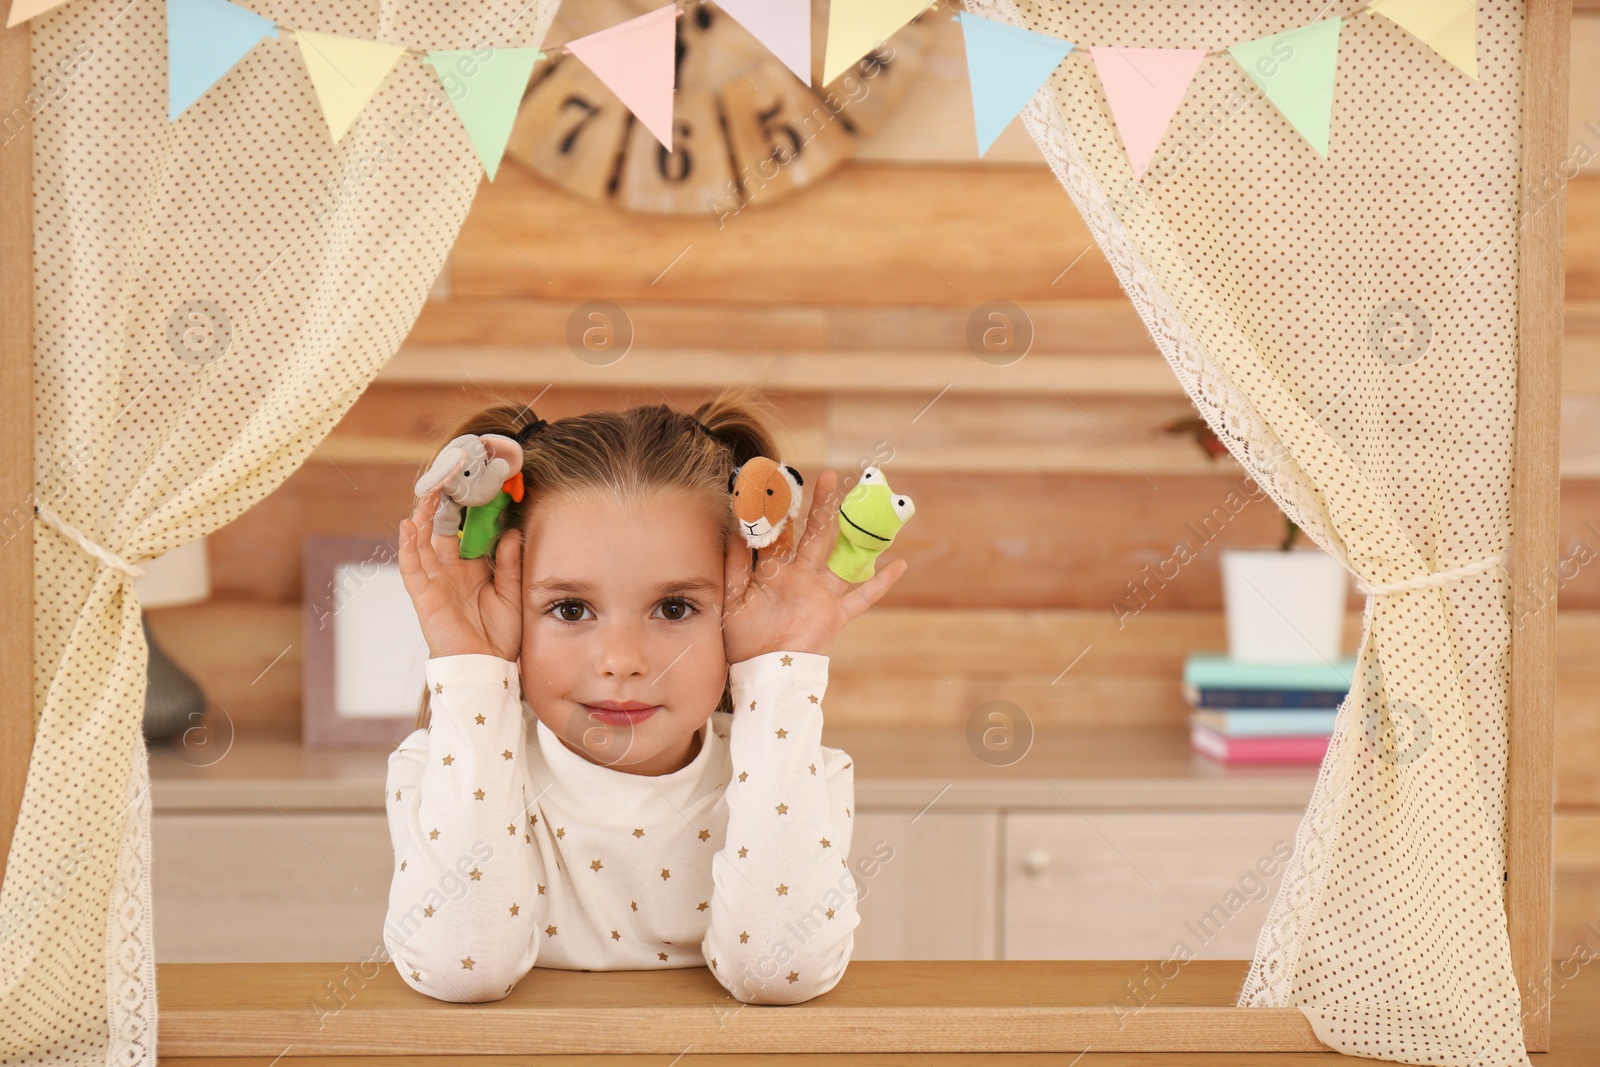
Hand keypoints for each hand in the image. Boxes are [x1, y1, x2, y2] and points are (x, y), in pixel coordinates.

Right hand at [398, 487, 522, 659]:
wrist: (487, 668)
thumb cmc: (500, 636)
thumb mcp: (511, 593)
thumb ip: (508, 563)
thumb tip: (510, 531)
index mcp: (473, 569)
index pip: (468, 533)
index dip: (469, 511)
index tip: (477, 484)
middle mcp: (452, 571)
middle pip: (442, 532)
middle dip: (443, 507)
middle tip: (448, 479)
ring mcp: (436, 582)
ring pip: (424, 543)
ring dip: (423, 518)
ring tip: (427, 493)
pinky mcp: (424, 596)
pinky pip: (412, 568)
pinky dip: (408, 546)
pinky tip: (408, 526)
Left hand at [720, 469, 907, 663]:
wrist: (763, 673)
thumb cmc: (744, 640)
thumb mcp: (732, 599)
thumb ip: (735, 565)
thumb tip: (736, 529)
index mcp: (774, 571)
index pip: (779, 534)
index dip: (778, 512)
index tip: (777, 483)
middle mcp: (801, 576)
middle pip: (814, 534)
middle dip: (820, 506)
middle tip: (827, 475)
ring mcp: (821, 593)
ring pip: (841, 555)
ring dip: (854, 532)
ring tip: (867, 507)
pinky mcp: (836, 614)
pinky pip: (863, 596)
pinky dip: (882, 582)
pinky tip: (900, 564)